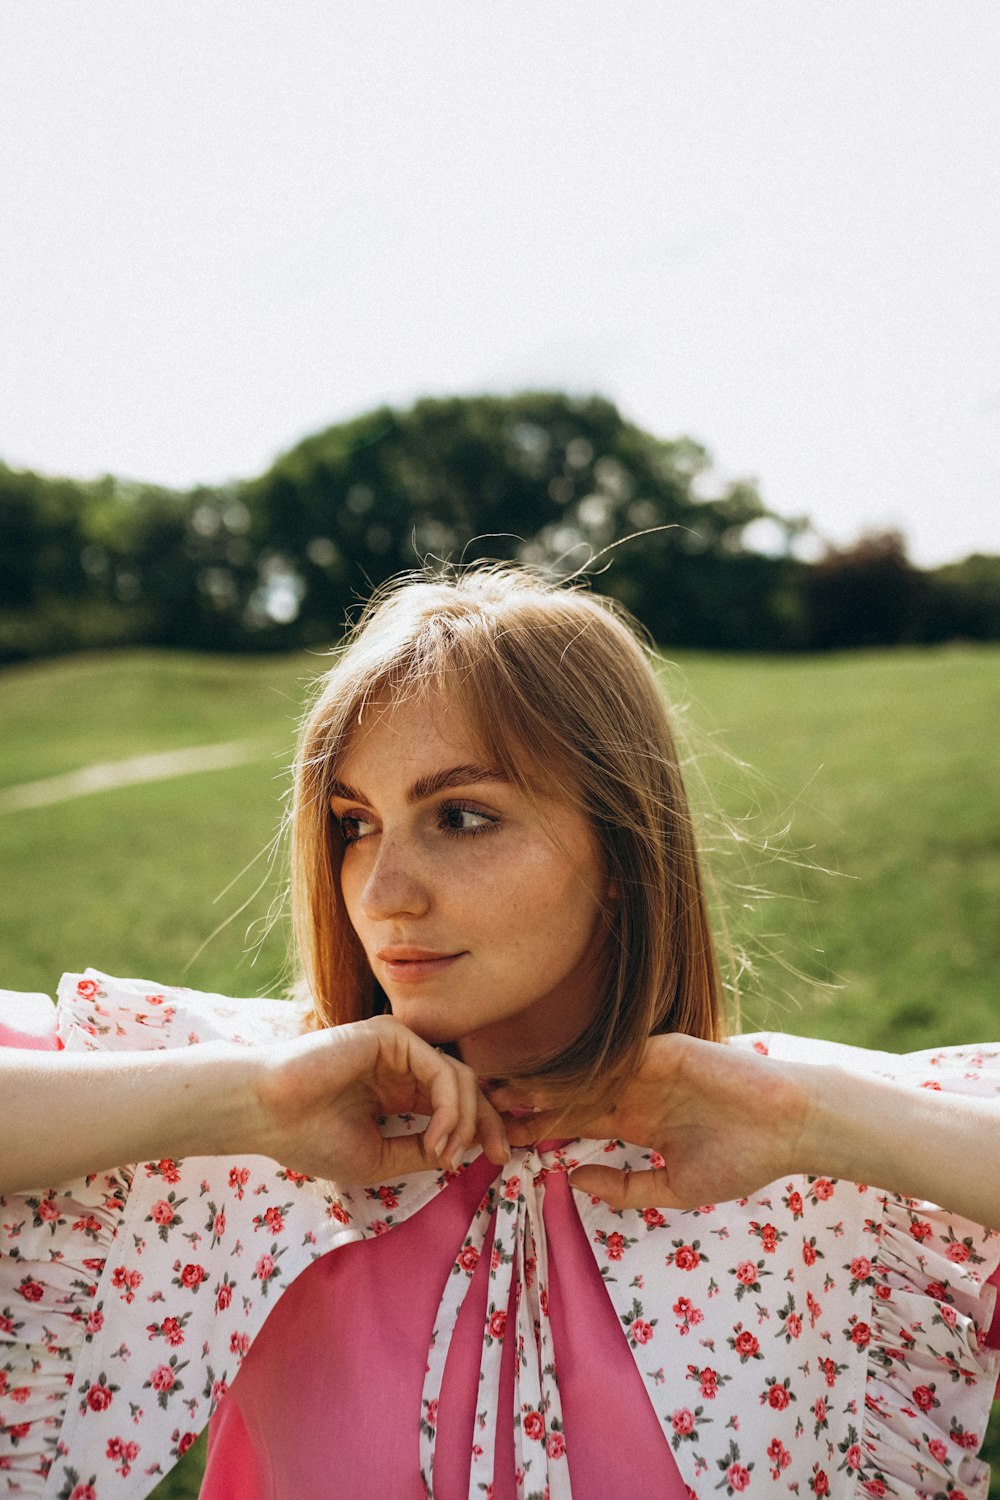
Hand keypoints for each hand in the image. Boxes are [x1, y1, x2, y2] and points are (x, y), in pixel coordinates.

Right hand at [254, 1015, 509, 1184]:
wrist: (266, 1114)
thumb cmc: (310, 1136)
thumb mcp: (379, 1157)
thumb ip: (422, 1151)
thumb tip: (464, 1153)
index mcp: (398, 1091)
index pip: (454, 1103)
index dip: (482, 1129)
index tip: (500, 1160)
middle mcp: (403, 1064)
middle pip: (467, 1086)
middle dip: (489, 1121)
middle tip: (502, 1155)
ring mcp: (398, 1047)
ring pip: (459, 1076)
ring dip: (464, 1121)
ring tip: (444, 1154)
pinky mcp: (391, 1035)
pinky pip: (439, 1068)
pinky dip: (448, 1107)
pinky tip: (436, 1137)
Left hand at [490, 1034, 807, 1208]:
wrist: (789, 1126)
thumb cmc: (742, 1158)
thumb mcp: (676, 1189)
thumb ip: (625, 1188)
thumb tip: (571, 1181)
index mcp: (638, 1122)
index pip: (577, 1125)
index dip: (540, 1133)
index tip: (501, 1145)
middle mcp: (635, 1092)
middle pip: (570, 1098)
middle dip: (529, 1108)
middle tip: (484, 1115)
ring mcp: (646, 1069)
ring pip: (584, 1077)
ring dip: (545, 1087)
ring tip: (503, 1096)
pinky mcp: (662, 1050)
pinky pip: (616, 1060)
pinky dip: (583, 1071)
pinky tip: (551, 1082)